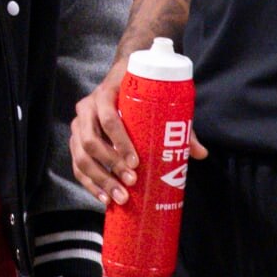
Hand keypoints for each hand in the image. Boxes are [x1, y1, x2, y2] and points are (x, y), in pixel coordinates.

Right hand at [71, 62, 207, 205]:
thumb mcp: (159, 101)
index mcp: (105, 94)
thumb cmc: (140, 91)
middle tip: (132, 182)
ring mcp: (78, 126)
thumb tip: (200, 153)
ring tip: (121, 197)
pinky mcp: (76, 142)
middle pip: (91, 141)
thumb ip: (178, 125)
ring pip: (81, 157)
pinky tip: (104, 199)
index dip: (120, 142)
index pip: (108, 119)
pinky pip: (77, 167)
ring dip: (100, 180)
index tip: (136, 162)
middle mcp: (86, 109)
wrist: (120, 77)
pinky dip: (90, 185)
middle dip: (111, 166)